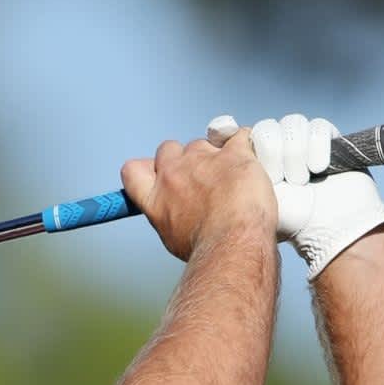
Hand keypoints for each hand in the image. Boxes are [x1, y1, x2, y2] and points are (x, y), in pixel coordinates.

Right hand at [121, 129, 275, 261]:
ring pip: (203, 143)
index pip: (133, 170)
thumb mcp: (172, 237)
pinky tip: (250, 159)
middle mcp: (174, 174)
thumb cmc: (207, 248)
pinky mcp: (233, 154)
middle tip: (200, 176)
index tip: (158, 172)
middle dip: (182, 158)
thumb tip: (176, 216)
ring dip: (215, 154)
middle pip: (168, 148)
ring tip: (232, 177)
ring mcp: (202, 160)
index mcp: (155, 197)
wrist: (232, 244)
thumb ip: (169, 215)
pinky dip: (245, 144)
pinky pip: (239, 136)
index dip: (147, 168)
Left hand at [208, 113, 383, 277]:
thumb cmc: (278, 220)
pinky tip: (317, 169)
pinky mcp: (329, 142)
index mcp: (254, 162)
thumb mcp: (238, 196)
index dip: (235, 134)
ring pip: (291, 126)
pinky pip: (317, 127)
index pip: (241, 132)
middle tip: (277, 179)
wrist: (323, 231)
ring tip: (298, 181)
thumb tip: (208, 138)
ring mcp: (303, 145)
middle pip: (266, 129)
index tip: (227, 136)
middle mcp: (278, 150)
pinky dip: (316, 146)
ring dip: (294, 155)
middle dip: (271, 154)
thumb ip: (219, 168)